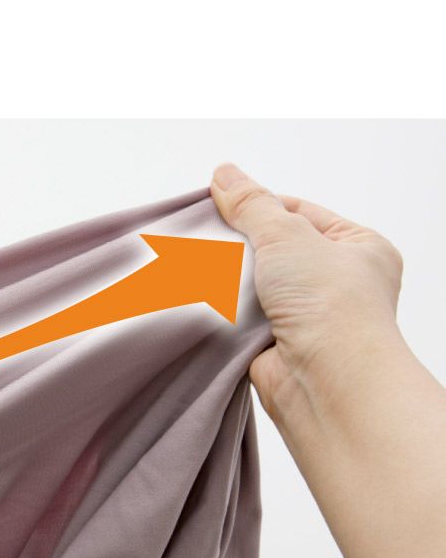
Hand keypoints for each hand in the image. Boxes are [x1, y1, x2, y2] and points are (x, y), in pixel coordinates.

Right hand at [210, 163, 404, 419]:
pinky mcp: (274, 344)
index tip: (220, 202)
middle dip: (239, 245)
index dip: (260, 206)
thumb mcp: (287, 235)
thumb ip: (251, 205)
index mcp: (358, 248)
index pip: (300, 213)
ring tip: (199, 266)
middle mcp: (335, 283)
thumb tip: (224, 176)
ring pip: (253, 285)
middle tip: (204, 233)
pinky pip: (241, 318)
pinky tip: (202, 299)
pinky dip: (223, 310)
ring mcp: (304, 316)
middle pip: (273, 249)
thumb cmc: (331, 307)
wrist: (324, 381)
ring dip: (229, 280)